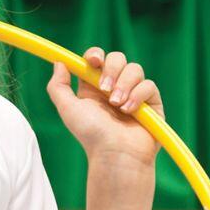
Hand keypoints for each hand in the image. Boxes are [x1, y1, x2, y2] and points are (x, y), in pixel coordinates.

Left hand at [46, 47, 163, 168]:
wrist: (115, 154)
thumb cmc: (91, 135)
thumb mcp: (68, 109)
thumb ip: (58, 86)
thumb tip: (59, 62)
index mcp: (93, 87)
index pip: (97, 60)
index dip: (95, 55)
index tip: (93, 61)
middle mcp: (114, 87)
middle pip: (117, 58)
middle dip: (111, 69)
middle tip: (105, 89)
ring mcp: (134, 93)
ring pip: (134, 69)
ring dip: (124, 84)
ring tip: (117, 105)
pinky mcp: (151, 102)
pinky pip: (148, 85)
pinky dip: (138, 96)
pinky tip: (130, 112)